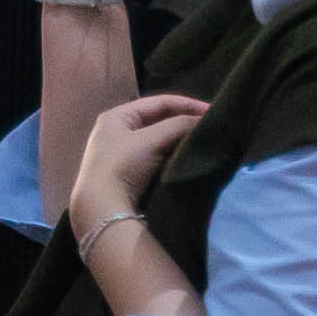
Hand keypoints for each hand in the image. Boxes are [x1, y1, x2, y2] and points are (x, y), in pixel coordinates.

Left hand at [68, 93, 211, 241]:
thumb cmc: (123, 166)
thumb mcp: (152, 140)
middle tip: (210, 128)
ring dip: (179, 142)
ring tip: (203, 144)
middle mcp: (116, 133)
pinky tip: (187, 161)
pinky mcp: (128, 178)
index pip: (159, 103)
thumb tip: (205, 121)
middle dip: (184, 124)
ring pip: (159, 142)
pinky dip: (172, 158)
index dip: (188, 104)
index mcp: (116, 117)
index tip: (213, 111)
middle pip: (159, 122)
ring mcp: (121, 157)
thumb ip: (180, 125)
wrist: (103, 212)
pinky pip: (156, 160)